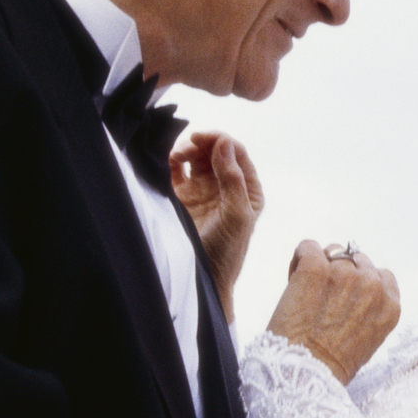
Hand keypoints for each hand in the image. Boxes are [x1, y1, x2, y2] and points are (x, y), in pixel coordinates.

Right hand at [171, 132, 262, 316]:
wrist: (203, 279)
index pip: (237, 152)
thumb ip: (233, 178)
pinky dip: (173, 161)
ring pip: (197, 157)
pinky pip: (178, 170)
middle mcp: (227, 186)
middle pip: (216, 151)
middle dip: (203, 144)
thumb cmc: (227, 251)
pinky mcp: (183, 197)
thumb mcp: (237, 215)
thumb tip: (225, 143)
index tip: (203, 138)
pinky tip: (170, 162)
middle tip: (189, 146)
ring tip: (178, 157)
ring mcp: (204, 191)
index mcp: (248, 189)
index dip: (221, 140)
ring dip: (188, 150)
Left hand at [267, 241, 399, 384]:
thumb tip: (354, 291)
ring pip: (333, 251)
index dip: (361, 282)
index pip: (381, 274)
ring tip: (306, 291)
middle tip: (322, 297)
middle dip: (341, 273)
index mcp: (390, 305)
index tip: (345, 298)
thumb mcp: (368, 339)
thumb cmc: (331, 365)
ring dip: (320, 265)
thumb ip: (369, 309)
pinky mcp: (316, 268)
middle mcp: (372, 286)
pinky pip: (308, 246)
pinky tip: (294, 277)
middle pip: (357, 260)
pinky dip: (299, 258)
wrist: (304, 375)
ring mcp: (345, 275)